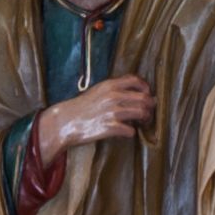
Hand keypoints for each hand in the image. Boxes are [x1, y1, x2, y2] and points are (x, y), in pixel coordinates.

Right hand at [35, 76, 153, 164]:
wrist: (65, 121)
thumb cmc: (81, 107)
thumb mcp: (97, 91)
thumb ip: (114, 89)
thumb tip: (135, 93)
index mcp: (110, 85)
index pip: (136, 81)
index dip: (146, 88)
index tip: (147, 95)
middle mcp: (114, 96)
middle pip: (145, 98)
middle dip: (150, 107)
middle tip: (147, 113)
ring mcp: (113, 112)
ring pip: (142, 113)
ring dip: (145, 119)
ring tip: (140, 123)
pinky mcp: (110, 127)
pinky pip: (131, 131)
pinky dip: (131, 133)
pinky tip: (125, 132)